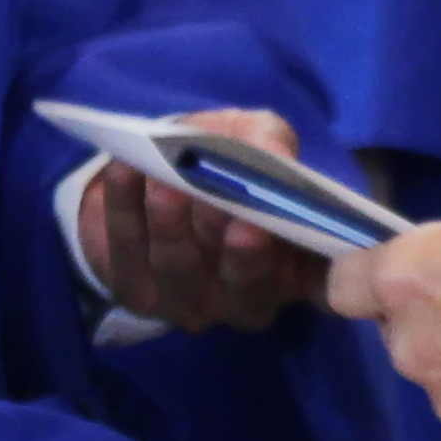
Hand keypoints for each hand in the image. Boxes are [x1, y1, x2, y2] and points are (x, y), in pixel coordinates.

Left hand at [79, 106, 326, 332]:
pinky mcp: (135, 291)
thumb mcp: (256, 137)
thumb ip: (270, 140)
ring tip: (166, 183)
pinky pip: (127, 250)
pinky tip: (125, 170)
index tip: (293, 233)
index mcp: (294, 270)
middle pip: (243, 285)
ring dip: (172, 224)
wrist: (159, 170)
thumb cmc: (225, 158)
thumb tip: (270, 151)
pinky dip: (124, 206)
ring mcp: (188, 303)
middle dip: (234, 246)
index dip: (306, 268)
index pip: (315, 286)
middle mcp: (246, 300)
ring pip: (181, 268)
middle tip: (225, 205)